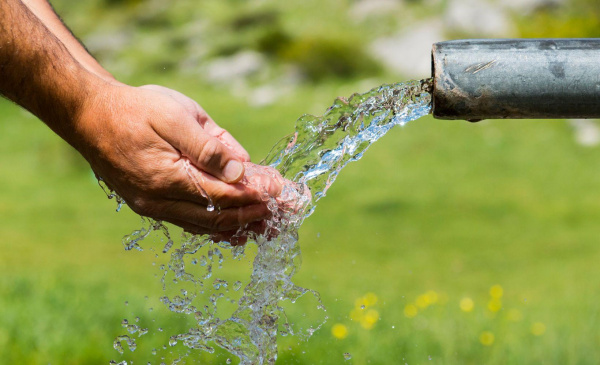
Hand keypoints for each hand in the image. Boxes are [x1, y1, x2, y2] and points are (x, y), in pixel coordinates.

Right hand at [73, 82, 281, 236]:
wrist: (90, 116)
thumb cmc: (135, 109)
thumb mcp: (175, 115)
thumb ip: (208, 146)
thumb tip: (241, 171)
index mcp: (168, 178)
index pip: (224, 196)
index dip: (257, 195)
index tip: (283, 192)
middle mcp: (160, 202)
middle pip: (219, 218)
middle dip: (256, 214)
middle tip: (287, 212)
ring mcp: (154, 208)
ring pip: (206, 226)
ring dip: (241, 225)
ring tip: (271, 225)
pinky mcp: (152, 206)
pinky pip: (192, 224)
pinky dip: (218, 225)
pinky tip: (238, 227)